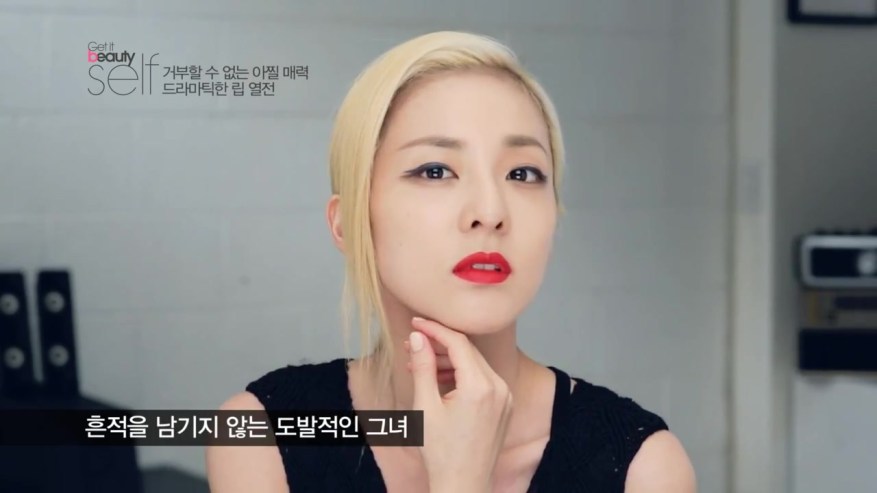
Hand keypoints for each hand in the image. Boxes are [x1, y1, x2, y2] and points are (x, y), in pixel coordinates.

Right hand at [404, 317, 513, 491]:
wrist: (463, 486)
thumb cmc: (442, 453)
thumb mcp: (425, 407)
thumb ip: (423, 367)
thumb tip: (418, 337)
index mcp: (481, 387)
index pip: (458, 343)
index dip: (435, 329)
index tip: (415, 323)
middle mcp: (499, 388)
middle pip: (468, 351)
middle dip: (439, 344)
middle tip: (412, 343)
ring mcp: (505, 398)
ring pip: (475, 365)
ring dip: (449, 360)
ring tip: (420, 363)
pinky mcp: (504, 407)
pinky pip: (483, 380)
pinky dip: (462, 375)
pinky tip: (440, 379)